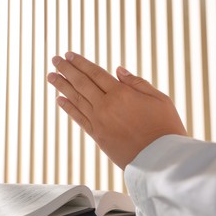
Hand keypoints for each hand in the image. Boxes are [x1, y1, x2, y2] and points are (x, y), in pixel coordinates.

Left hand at [47, 52, 186, 169]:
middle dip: (66, 70)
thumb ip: (137, 83)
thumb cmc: (165, 127)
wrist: (162, 160)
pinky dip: (68, 108)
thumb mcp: (159, 99)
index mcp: (121, 93)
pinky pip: (79, 119)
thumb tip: (118, 70)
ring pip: (76, 99)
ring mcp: (99, 122)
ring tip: (51, 76)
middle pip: (81, 83)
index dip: (80, 63)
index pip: (95, 73)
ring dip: (62, 86)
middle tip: (55, 60)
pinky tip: (59, 99)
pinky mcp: (98, 136)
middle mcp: (106, 106)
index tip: (69, 55)